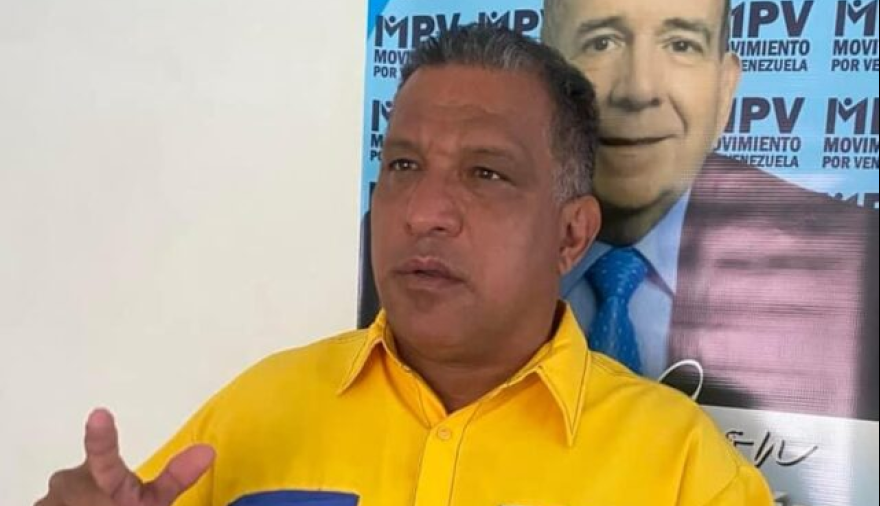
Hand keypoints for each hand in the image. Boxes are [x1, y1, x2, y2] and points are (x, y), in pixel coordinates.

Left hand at [35, 408, 214, 505]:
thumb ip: (175, 478)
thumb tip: (208, 450)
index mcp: (105, 485)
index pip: (106, 459)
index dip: (102, 438)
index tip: (100, 414)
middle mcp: (70, 486)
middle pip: (85, 477)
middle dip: (96, 488)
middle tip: (114, 505)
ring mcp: (48, 500)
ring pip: (66, 491)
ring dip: (79, 500)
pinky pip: (53, 501)